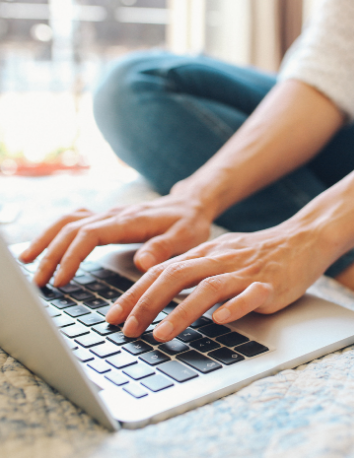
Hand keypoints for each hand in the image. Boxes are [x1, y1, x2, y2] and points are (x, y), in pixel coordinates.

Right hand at [20, 180, 213, 287]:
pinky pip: (76, 220)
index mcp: (130, 221)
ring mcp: (110, 214)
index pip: (90, 235)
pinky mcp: (109, 218)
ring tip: (29, 261)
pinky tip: (48, 246)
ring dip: (48, 240)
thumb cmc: (189, 222)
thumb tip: (141, 263)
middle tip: (38, 281)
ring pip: (69, 221)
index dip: (72, 257)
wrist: (192, 203)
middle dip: (51, 254)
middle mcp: (116, 215)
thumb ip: (163, 248)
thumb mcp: (185, 237)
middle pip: (72, 229)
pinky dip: (57, 232)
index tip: (61, 279)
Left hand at [105, 220, 332, 340]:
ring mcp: (245, 273)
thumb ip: (194, 270)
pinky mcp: (269, 285)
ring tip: (160, 334)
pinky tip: (220, 321)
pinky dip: (234, 307)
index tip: (115, 316)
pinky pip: (250, 296)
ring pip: (208, 288)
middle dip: (147, 303)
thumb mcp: (221, 254)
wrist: (301, 240)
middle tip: (129, 330)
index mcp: (207, 253)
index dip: (135, 292)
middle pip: (177, 276)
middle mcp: (221, 260)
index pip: (163, 270)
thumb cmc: (258, 252)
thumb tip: (162, 293)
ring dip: (181, 311)